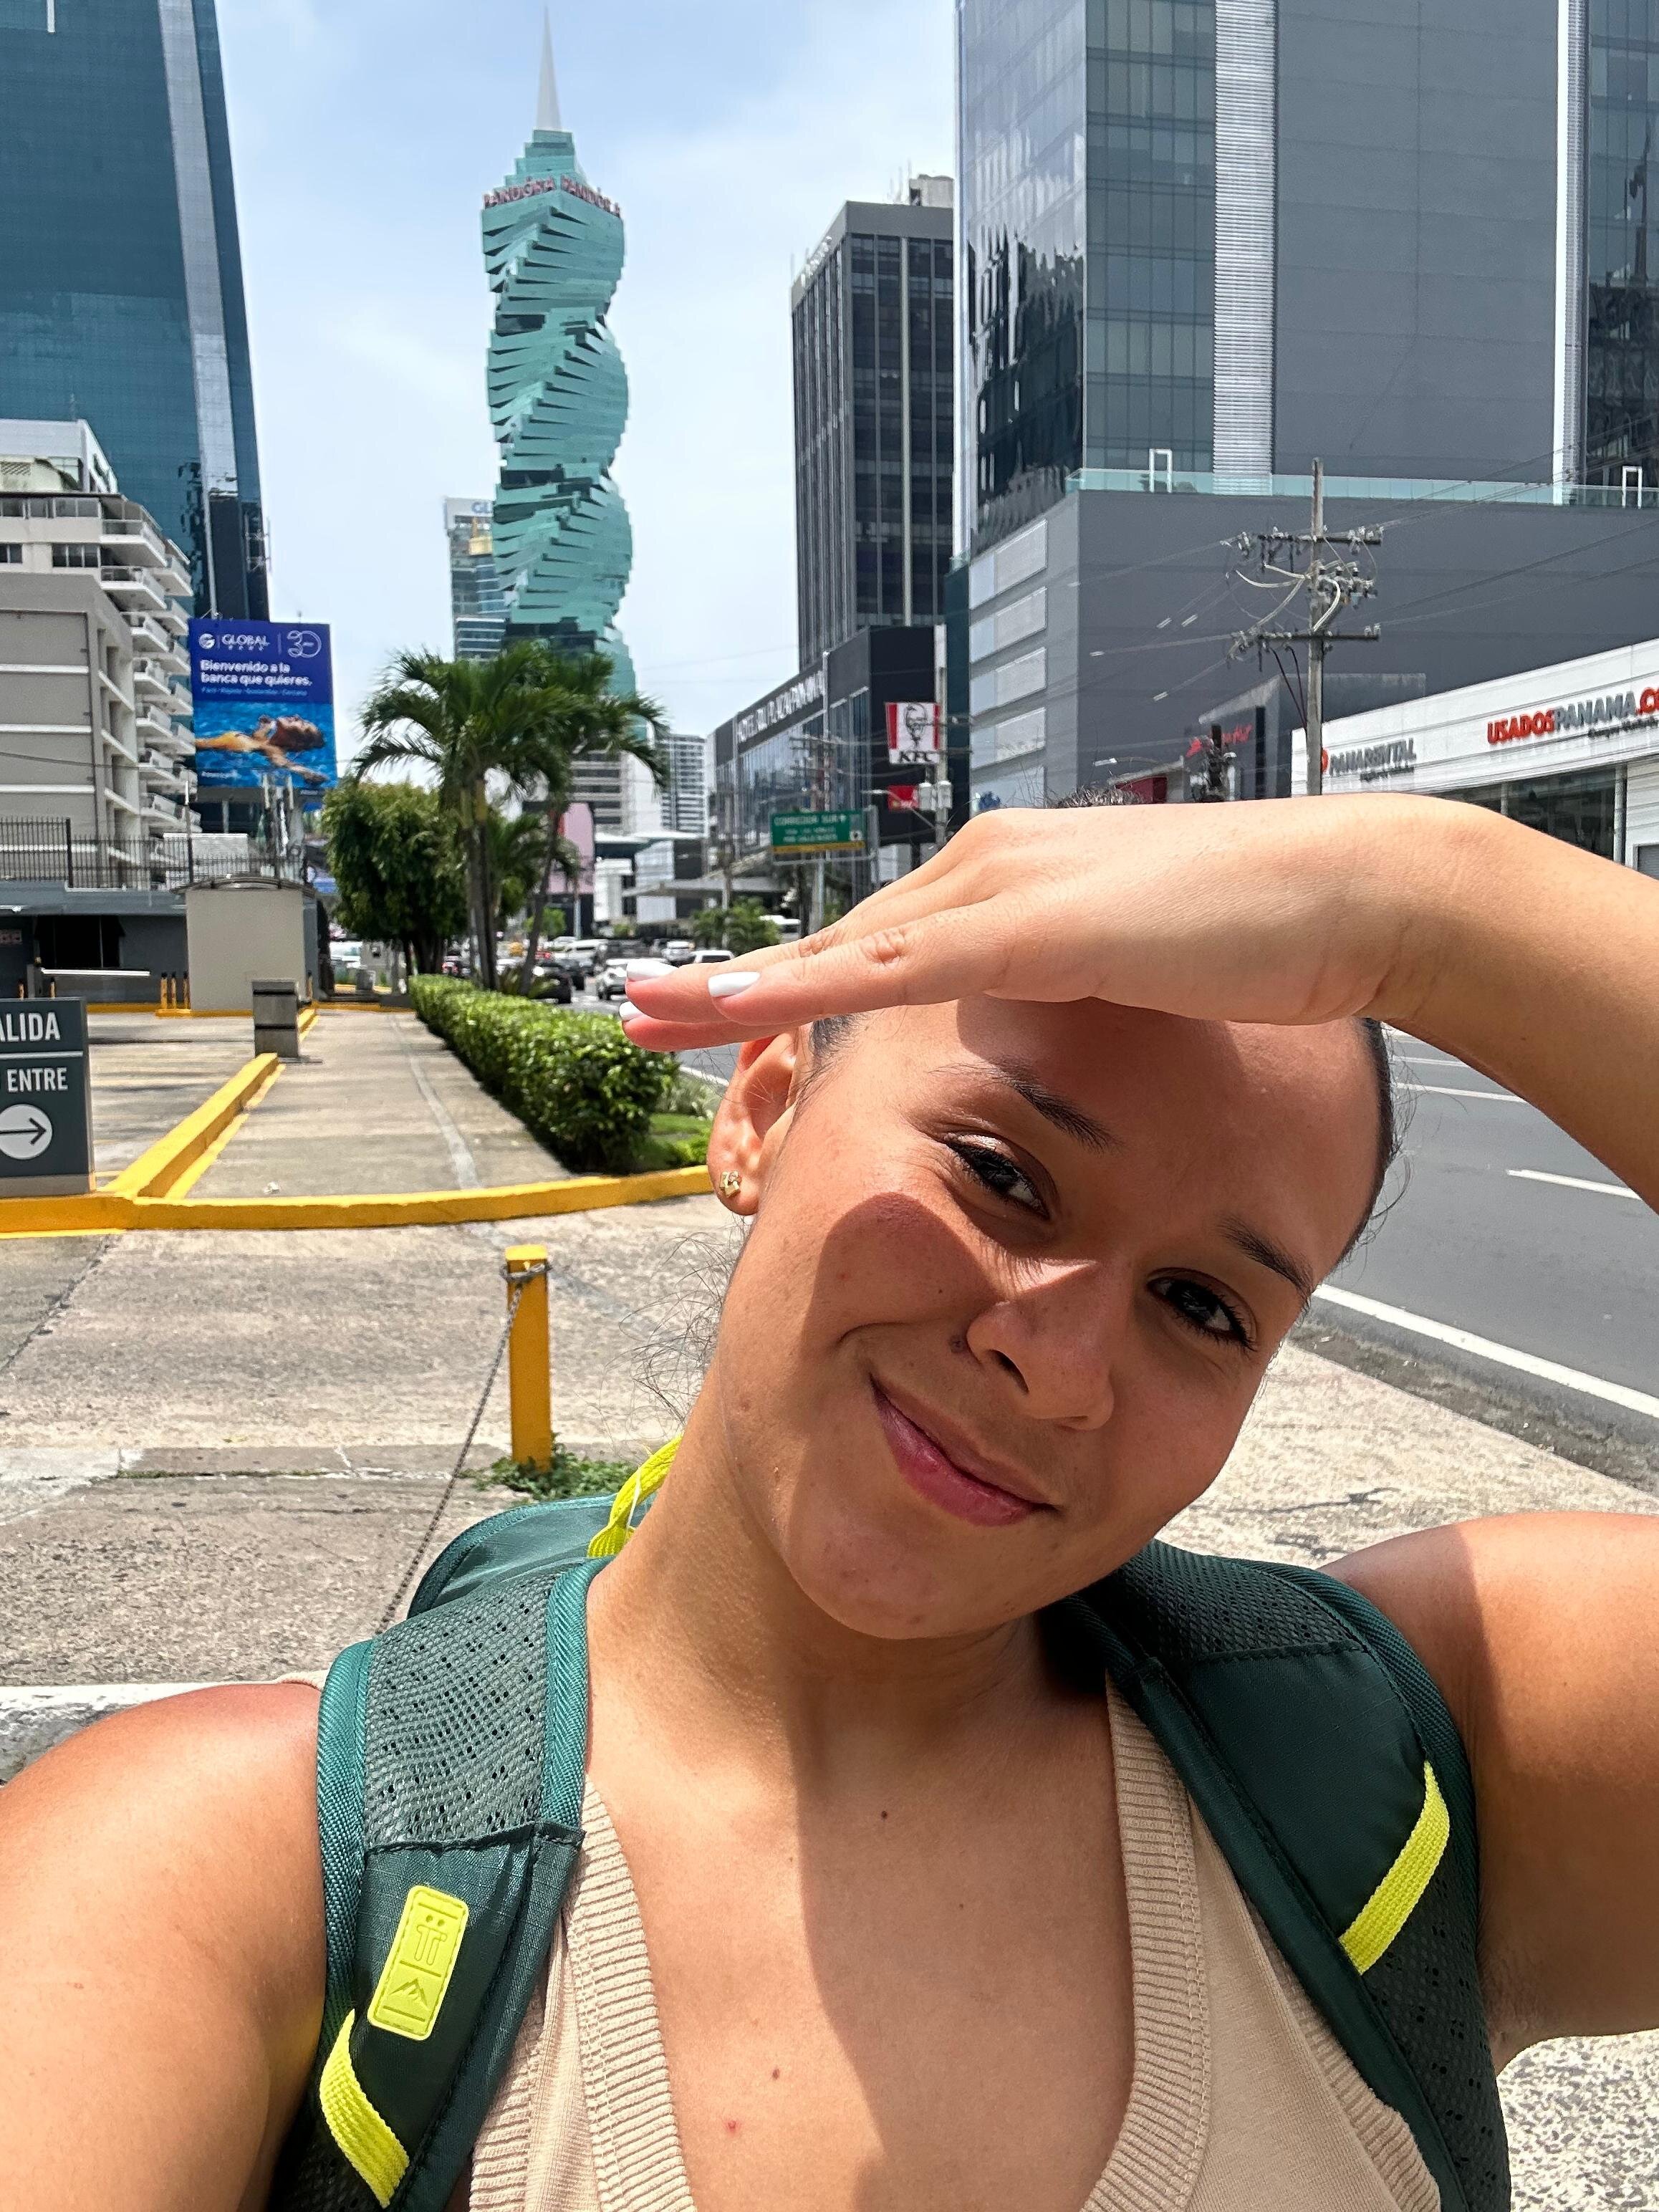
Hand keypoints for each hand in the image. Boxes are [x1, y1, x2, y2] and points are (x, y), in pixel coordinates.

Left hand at [625, 795, 1658, 1213]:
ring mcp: (1001, 892)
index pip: (874, 941)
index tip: (714, 1011)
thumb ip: (1065, 982)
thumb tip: (1034, 1015)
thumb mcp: (1130, 965)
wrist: (1345, 895)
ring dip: (738, 986)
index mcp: (1002, 879)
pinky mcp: (1032, 929)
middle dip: (731, 983)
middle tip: (637, 1010)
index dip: (790, 981)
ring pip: (842, 951)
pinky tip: (740, 1007)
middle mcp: (982, 869)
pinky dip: (809, 989)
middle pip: (834, 941)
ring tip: (644, 1012)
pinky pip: (896, 969)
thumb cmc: (1251, 940)